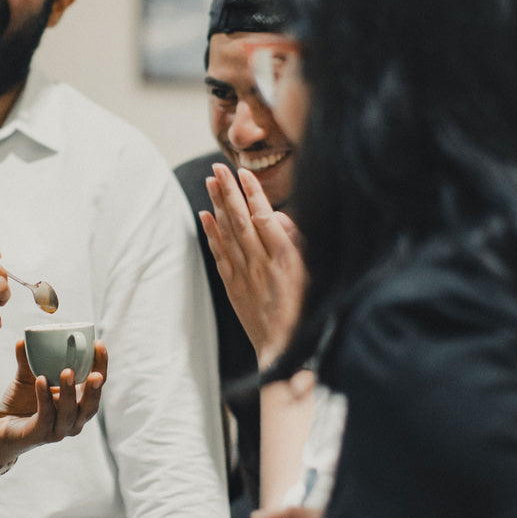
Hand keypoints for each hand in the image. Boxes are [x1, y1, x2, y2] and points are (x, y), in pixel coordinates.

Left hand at [0, 340, 106, 469]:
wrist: (1, 427)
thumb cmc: (21, 402)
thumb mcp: (27, 377)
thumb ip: (28, 360)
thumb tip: (23, 339)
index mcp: (77, 403)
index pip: (96, 385)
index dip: (101, 366)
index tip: (98, 344)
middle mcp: (73, 419)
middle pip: (91, 405)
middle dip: (95, 389)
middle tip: (95, 372)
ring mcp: (58, 430)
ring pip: (69, 414)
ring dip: (70, 392)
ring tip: (67, 371)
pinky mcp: (40, 435)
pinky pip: (45, 417)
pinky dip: (44, 398)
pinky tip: (40, 380)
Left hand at [200, 163, 306, 366]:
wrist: (285, 350)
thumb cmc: (306, 311)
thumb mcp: (312, 275)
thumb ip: (296, 243)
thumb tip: (277, 216)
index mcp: (285, 259)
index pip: (264, 217)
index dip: (253, 193)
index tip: (243, 172)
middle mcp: (261, 264)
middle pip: (241, 220)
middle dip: (229, 191)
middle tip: (219, 167)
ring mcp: (244, 275)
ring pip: (228, 233)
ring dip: (217, 205)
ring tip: (210, 181)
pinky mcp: (234, 287)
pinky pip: (220, 255)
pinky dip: (211, 234)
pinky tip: (204, 215)